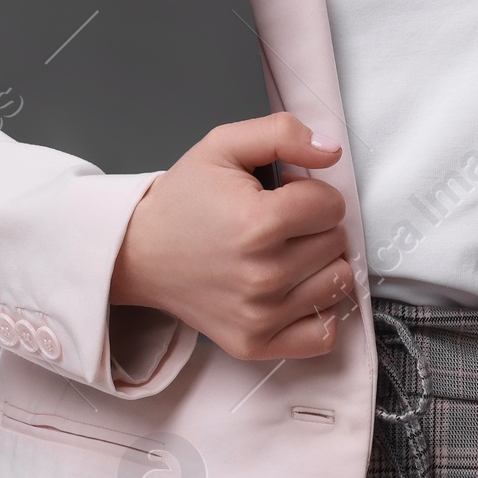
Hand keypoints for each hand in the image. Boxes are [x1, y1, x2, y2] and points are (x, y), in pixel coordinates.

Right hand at [109, 112, 353, 361]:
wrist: (139, 252)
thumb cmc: (185, 197)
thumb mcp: (224, 144)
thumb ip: (283, 133)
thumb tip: (331, 151)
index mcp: (258, 224)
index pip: (332, 206)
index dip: (311, 191)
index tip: (283, 195)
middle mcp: (263, 276)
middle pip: (337, 243)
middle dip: (315, 225)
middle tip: (277, 223)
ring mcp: (260, 317)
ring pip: (337, 284)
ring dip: (320, 264)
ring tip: (283, 252)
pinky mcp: (255, 344)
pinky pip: (322, 335)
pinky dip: (317, 311)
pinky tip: (293, 289)